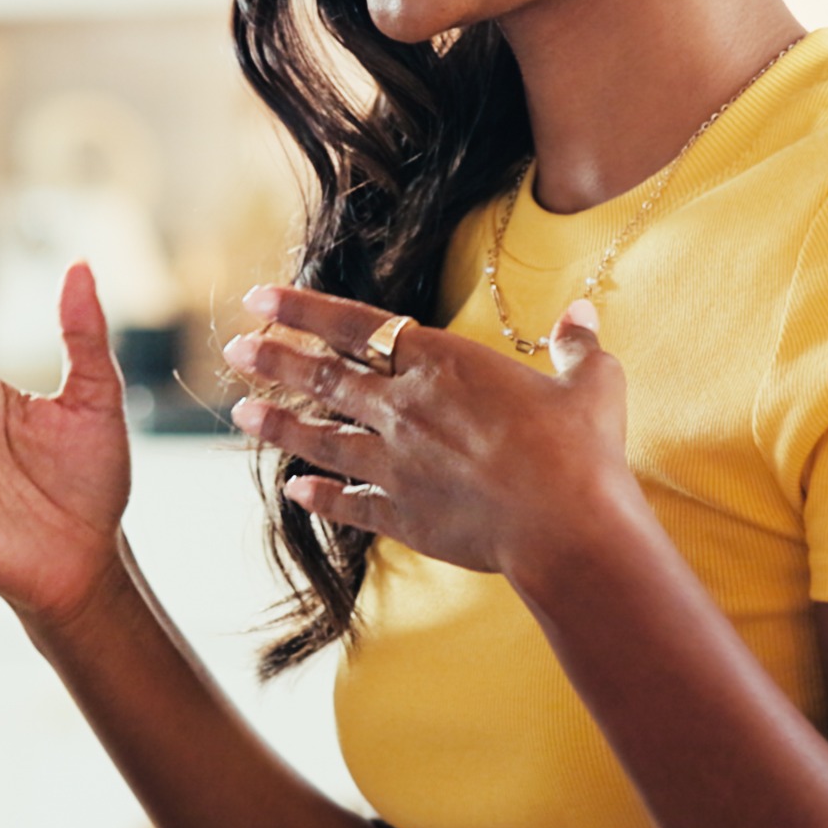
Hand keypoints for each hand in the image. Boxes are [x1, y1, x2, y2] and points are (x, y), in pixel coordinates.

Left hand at [221, 285, 648, 589]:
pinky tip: (295, 492)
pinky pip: (347, 502)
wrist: (567, 529)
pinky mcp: (401, 515)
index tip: (258, 298)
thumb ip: (578, 346)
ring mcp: (396, 465)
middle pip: (324, 378)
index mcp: (442, 364)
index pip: (354, 325)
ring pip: (321, 439)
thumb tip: (584, 316)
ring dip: (278, 425)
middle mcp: (405, 408)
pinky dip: (319, 496)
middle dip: (273, 361)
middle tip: (234, 351)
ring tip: (241, 416)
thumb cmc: (582, 452)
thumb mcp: (593, 384)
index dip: (301, 309)